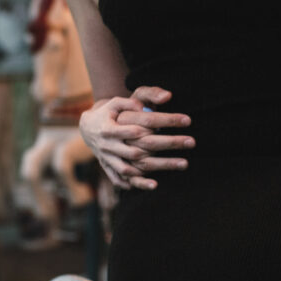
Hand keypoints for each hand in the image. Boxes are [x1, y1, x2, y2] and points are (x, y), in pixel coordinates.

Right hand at [79, 86, 193, 190]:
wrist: (88, 128)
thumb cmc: (109, 111)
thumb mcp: (121, 99)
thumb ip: (143, 96)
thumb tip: (167, 97)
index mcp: (112, 125)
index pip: (145, 123)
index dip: (166, 121)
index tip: (187, 119)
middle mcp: (110, 144)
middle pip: (144, 146)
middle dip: (170, 143)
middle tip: (193, 141)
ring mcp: (110, 158)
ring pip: (137, 165)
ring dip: (161, 166)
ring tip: (185, 163)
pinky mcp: (110, 168)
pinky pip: (124, 179)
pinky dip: (138, 183)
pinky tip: (155, 184)